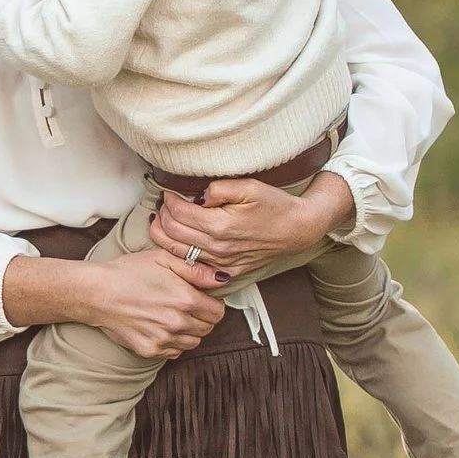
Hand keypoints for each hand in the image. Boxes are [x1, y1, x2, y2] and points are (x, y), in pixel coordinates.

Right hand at [69, 245, 227, 362]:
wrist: (97, 293)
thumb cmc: (128, 272)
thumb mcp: (163, 259)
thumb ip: (197, 270)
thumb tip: (222, 279)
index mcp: (185, 299)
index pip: (219, 312)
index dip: (213, 304)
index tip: (203, 298)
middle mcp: (178, 323)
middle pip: (208, 328)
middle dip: (202, 317)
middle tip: (185, 305)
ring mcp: (164, 340)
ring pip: (193, 342)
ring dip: (189, 331)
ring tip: (173, 316)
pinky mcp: (150, 351)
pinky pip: (175, 352)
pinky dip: (173, 342)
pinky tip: (161, 327)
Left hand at [150, 170, 356, 284]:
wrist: (297, 229)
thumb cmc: (275, 205)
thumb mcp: (250, 186)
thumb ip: (220, 188)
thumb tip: (199, 194)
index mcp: (220, 226)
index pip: (179, 214)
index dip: (169, 200)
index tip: (169, 191)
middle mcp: (217, 248)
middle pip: (173, 233)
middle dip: (163, 215)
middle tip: (163, 204)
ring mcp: (220, 262)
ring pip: (177, 252)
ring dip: (163, 236)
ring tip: (161, 221)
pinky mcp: (226, 271)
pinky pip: (193, 266)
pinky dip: (178, 254)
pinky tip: (177, 242)